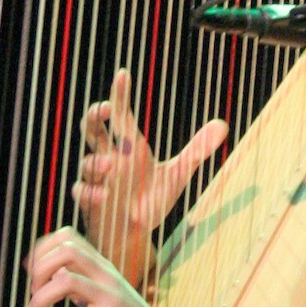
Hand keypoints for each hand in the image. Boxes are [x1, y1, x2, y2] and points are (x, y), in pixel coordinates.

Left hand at [23, 227, 183, 306]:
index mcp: (103, 268)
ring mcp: (112, 298)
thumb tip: (52, 272)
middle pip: (66, 250)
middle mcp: (107, 276)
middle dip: (39, 269)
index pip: (68, 236)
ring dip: (39, 299)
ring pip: (66, 281)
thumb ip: (82, 281)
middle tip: (33, 293)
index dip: (42, 249)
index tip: (31, 272)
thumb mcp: (107, 295)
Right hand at [72, 70, 226, 275]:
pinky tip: (102, 195)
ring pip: (87, 161)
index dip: (120, 94)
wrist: (135, 232)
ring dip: (96, 161)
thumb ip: (197, 150)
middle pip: (92, 128)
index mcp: (129, 146)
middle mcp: (110, 158)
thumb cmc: (151, 197)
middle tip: (104, 109)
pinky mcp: (92, 201)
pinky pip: (82, 191)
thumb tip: (223, 124)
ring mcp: (98, 179)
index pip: (120, 115)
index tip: (123, 74)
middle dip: (94, 116)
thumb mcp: (178, 173)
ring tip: (110, 164)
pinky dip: (89, 191)